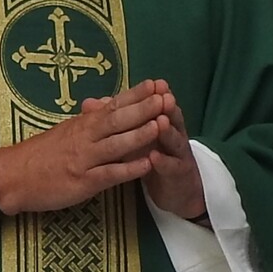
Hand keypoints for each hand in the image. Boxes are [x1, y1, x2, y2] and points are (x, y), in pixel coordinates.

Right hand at [0, 82, 171, 215]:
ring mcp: (84, 160)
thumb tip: (108, 103)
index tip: (156, 84)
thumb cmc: (39, 155)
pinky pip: (109, 174)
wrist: (9, 178)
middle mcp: (84, 138)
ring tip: (163, 124)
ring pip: (116, 144)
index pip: (112, 105)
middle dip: (143, 109)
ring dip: (140, 134)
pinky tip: (147, 164)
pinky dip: (129, 168)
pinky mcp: (82, 182)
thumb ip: (88, 120)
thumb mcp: (65, 132)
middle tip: (166, 97)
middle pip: (117, 120)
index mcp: (81, 125)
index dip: (135, 95)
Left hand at [130, 79, 206, 220]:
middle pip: (169, 118)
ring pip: (173, 141)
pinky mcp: (178, 175)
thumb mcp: (134, 137)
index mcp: (162, 123)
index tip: (153, 82)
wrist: (178, 189)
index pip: (156, 106)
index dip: (153, 96)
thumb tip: (94, 103)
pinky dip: (163, 162)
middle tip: (162, 96)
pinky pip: (170, 168)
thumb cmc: (152, 157)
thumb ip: (118, 120)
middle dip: (165, 107)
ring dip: (168, 132)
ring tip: (161, 122)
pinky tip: (154, 158)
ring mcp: (177, 155)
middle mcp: (173, 135)